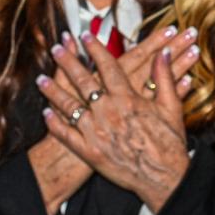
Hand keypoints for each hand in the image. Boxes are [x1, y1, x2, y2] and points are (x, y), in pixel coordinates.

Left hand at [40, 31, 190, 212]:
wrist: (164, 178)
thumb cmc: (169, 143)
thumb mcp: (172, 107)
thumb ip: (164, 77)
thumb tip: (163, 53)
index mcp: (128, 99)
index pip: (108, 67)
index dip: (95, 49)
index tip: (85, 36)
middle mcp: (108, 112)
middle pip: (84, 81)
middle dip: (68, 63)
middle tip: (56, 49)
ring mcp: (96, 133)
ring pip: (69, 107)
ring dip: (53, 91)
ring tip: (41, 79)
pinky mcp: (89, 152)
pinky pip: (67, 135)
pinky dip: (55, 124)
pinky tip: (46, 114)